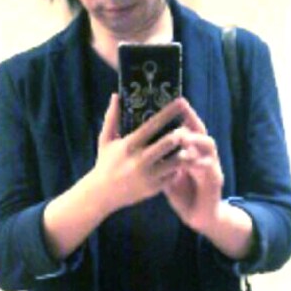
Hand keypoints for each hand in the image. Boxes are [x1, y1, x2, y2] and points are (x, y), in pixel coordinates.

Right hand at [89, 94, 188, 215]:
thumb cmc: (105, 163)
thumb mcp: (105, 139)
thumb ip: (112, 117)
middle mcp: (140, 160)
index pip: (153, 125)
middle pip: (168, 143)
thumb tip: (116, 95)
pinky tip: (182, 162)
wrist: (101, 195)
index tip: (181, 102)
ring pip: (175, 161)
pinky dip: (179, 168)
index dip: (168, 112)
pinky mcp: (154, 188)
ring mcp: (149, 175)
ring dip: (184, 152)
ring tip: (190, 145)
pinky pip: (173, 175)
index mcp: (130, 145)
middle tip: (188, 127)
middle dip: (181, 133)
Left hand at [160, 100, 224, 232]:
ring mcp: (212, 166)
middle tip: (181, 109)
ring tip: (183, 135)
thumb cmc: (182, 194)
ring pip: (208, 145)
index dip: (182, 115)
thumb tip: (141, 144)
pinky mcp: (215, 180)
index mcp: (192, 151)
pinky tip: (189, 160)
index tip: (172, 102)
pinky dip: (200, 163)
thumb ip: (159, 159)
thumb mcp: (167, 174)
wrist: (199, 216)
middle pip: (200, 130)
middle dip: (192, 119)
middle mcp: (204, 154)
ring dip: (196, 139)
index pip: (188, 127)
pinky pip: (209, 168)